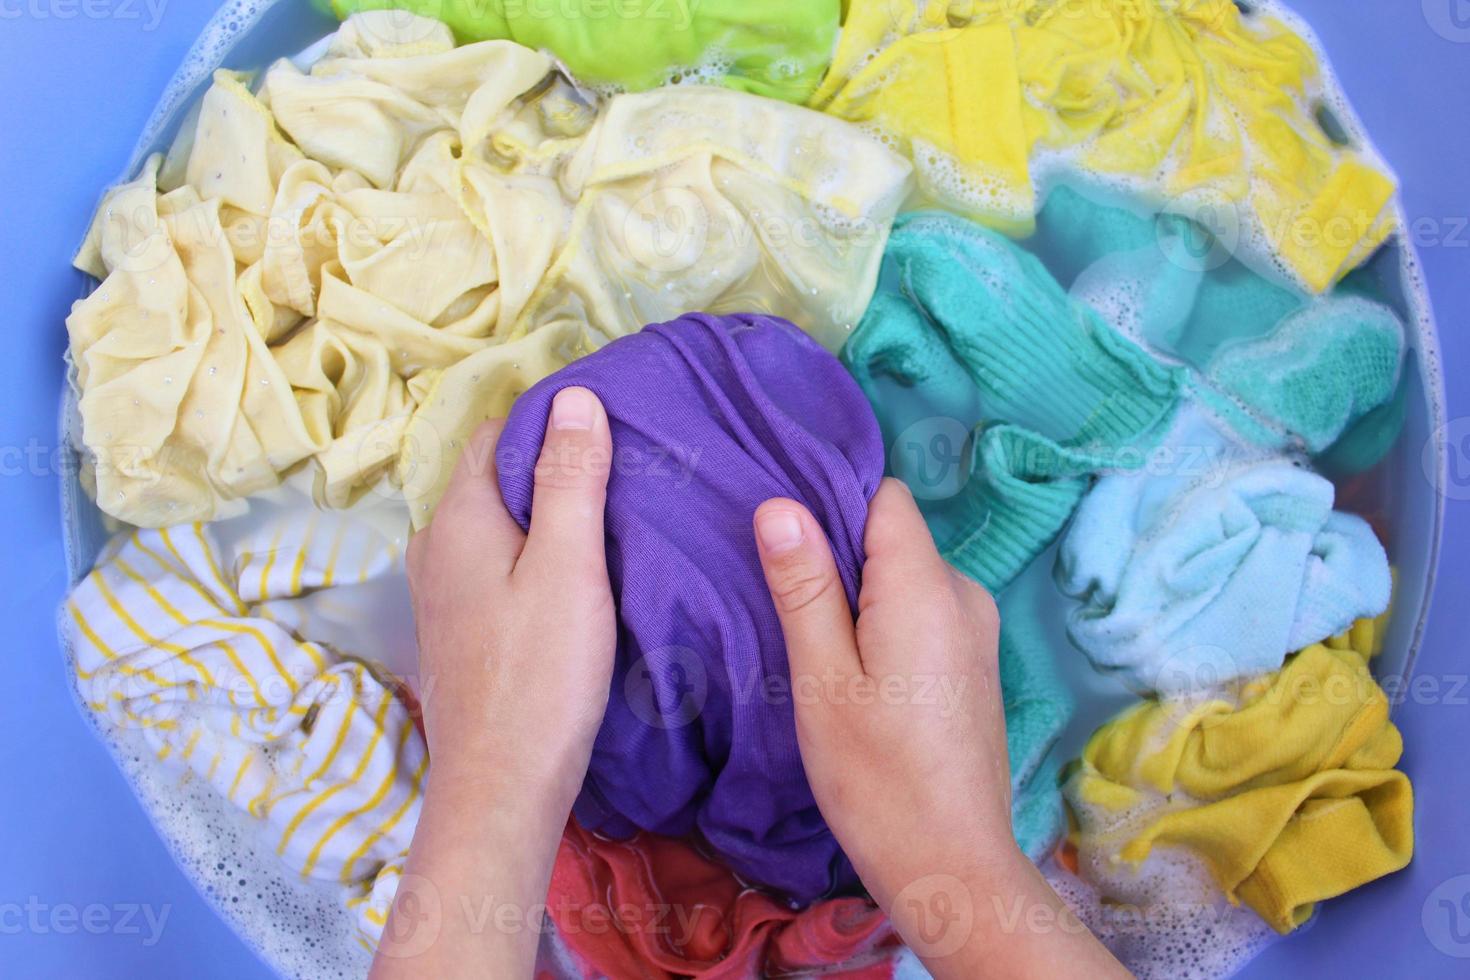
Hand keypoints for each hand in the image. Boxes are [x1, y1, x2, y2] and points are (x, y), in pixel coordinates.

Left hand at [374, 386, 614, 977]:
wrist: (502, 784)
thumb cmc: (541, 673)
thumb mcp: (569, 565)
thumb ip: (570, 479)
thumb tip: (574, 396)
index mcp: (457, 517)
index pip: (496, 434)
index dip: (549, 424)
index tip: (607, 433)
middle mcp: (433, 545)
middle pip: (492, 479)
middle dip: (546, 469)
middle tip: (617, 475)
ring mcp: (438, 592)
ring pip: (492, 526)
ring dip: (537, 517)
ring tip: (601, 524)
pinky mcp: (454, 630)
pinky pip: (490, 566)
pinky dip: (525, 557)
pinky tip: (567, 578)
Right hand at [753, 479, 1126, 978]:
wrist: (951, 866)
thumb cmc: (876, 778)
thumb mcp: (821, 680)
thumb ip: (804, 588)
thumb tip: (780, 504)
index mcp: (928, 587)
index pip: (883, 496)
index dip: (831, 505)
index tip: (786, 547)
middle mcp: (966, 595)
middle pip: (894, 537)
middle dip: (840, 559)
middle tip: (788, 608)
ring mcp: (978, 632)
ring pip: (907, 578)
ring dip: (861, 598)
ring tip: (817, 650)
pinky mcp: (976, 665)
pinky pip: (925, 614)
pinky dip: (886, 626)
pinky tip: (857, 676)